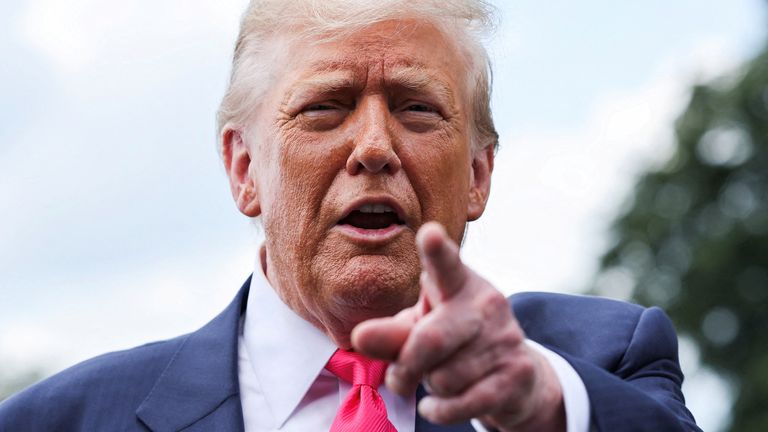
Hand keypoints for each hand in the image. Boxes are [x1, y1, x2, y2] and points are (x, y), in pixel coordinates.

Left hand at [351, 222, 564, 431]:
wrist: (515, 377)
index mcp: (458, 283)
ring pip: (445, 377)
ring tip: (440, 378)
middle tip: (398, 378)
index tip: (429, 234)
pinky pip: (465, 402)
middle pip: (431, 339)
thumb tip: (359, 337)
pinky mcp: (517, 373)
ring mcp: (505, 337)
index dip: (436, 251)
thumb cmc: (455, 343)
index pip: (445, 265)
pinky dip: (442, 410)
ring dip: (430, 388)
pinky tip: (437, 405)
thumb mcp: (421, 330)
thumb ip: (391, 334)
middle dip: (406, 367)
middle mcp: (486, 304)